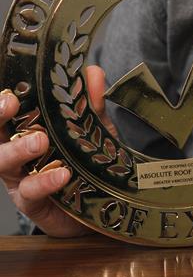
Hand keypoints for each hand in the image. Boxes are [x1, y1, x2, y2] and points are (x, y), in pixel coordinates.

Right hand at [0, 65, 113, 236]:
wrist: (100, 204)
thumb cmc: (85, 160)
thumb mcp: (92, 128)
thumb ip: (91, 103)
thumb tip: (93, 73)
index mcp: (25, 129)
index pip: (7, 112)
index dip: (2, 101)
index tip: (10, 89)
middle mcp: (15, 152)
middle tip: (10, 104)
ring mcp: (20, 178)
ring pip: (3, 163)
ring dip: (18, 150)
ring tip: (39, 141)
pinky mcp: (31, 203)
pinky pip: (30, 192)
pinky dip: (44, 182)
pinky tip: (61, 174)